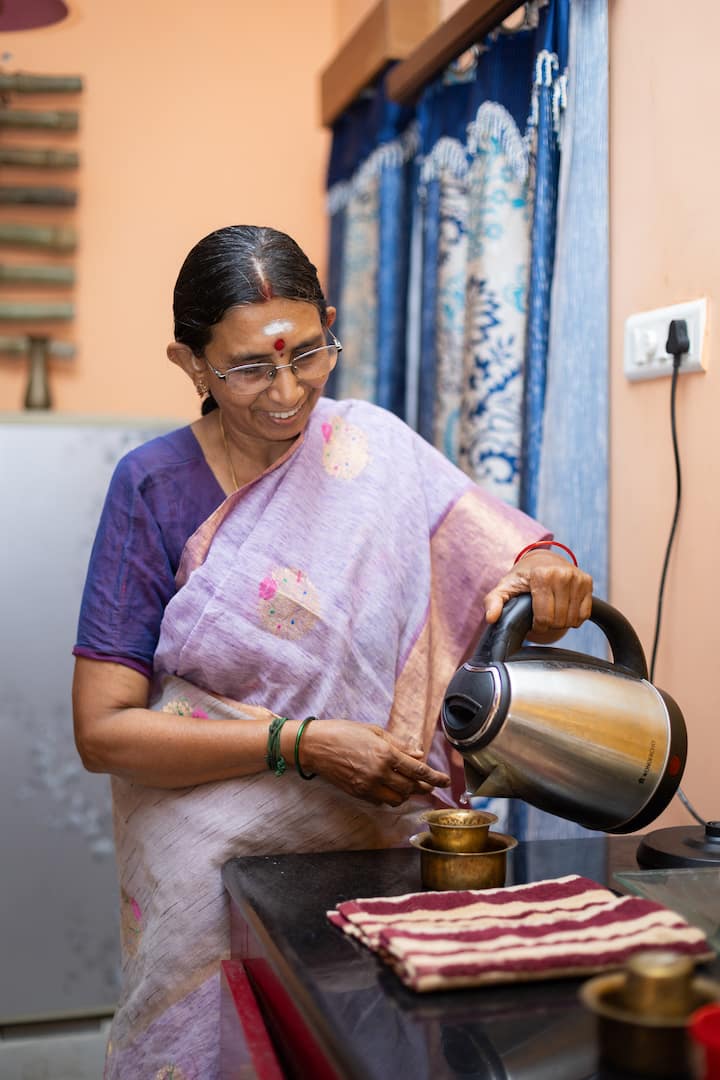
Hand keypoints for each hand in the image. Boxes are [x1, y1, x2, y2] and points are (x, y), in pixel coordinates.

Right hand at [299, 719, 449, 806]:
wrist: (315, 746)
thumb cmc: (343, 732)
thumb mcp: (374, 731)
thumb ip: (398, 744)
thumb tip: (419, 753)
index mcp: (386, 754)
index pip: (418, 770)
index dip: (435, 777)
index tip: (446, 781)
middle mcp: (379, 772)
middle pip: (411, 787)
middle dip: (423, 787)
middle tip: (429, 785)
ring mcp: (368, 785)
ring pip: (397, 799)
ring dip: (406, 794)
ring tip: (408, 786)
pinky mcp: (358, 793)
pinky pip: (381, 801)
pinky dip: (389, 797)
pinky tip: (389, 788)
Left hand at [483, 550, 592, 641]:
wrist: (542, 560)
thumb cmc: (522, 577)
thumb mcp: (505, 587)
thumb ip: (494, 602)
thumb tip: (491, 618)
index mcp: (541, 575)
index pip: (544, 617)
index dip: (537, 626)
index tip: (533, 621)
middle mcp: (562, 574)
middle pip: (559, 620)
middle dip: (549, 625)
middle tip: (542, 616)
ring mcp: (577, 577)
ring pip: (572, 619)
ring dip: (561, 622)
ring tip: (552, 612)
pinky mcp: (587, 581)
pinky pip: (584, 614)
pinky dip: (574, 618)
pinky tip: (564, 610)